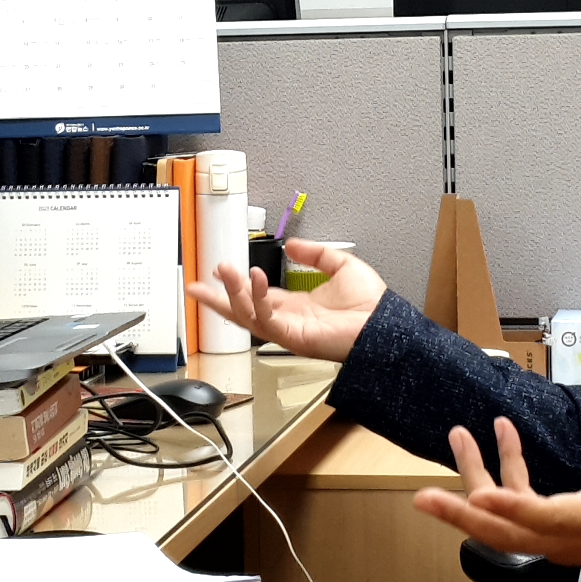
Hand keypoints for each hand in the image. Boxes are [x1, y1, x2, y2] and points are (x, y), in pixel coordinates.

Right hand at [184, 239, 387, 361]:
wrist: (384, 325)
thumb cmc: (371, 306)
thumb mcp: (340, 265)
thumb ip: (315, 254)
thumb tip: (294, 245)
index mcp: (297, 306)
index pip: (258, 296)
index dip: (238, 284)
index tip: (221, 271)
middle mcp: (288, 319)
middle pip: (243, 311)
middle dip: (218, 299)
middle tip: (196, 287)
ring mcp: (288, 330)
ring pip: (247, 315)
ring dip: (231, 293)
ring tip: (221, 271)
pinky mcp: (292, 336)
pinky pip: (266, 318)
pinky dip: (257, 298)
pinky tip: (253, 278)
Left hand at [413, 416, 580, 568]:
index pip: (543, 519)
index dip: (509, 508)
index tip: (478, 495)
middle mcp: (568, 535)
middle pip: (505, 533)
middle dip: (462, 514)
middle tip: (424, 499)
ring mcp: (559, 531)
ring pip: (504, 517)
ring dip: (476, 476)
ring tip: (457, 435)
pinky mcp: (557, 521)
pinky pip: (520, 500)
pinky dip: (505, 469)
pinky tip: (501, 435)